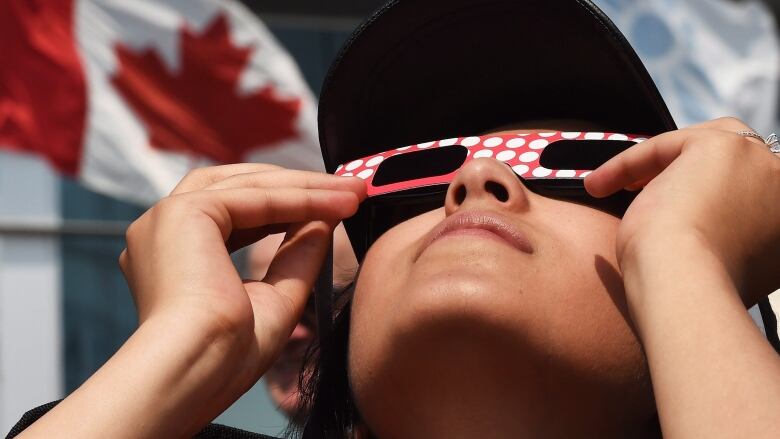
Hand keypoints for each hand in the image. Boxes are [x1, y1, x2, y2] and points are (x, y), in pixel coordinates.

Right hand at [119, 163, 365, 409]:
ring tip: (354, 192)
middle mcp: (163, 230)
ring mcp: (168, 217)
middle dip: (300, 186)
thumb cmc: (224, 358)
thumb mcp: (275, 298)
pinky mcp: (183, 212)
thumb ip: (296, 257)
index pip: (236, 212)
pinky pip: (254, 196)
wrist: (194, 373)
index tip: (336, 206)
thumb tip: (324, 221)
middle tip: (352, 189)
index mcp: (173, 254)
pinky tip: (337, 204)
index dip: (288, 206)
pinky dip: (299, 199)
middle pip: (241, 186)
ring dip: (306, 187)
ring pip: (250, 185)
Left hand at [585, 117, 779, 304]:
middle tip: (647, 185)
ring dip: (655, 164)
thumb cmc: (689, 292)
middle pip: (736, 159)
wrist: (686, 289)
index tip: (668, 211)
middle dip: (690, 165)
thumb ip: (722, 237)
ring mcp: (762, 165)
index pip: (748, 191)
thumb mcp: (718, 264)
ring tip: (614, 187)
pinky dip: (629, 162)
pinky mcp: (721, 147)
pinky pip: (666, 145)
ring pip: (701, 146)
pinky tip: (599, 184)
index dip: (705, 196)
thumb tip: (691, 226)